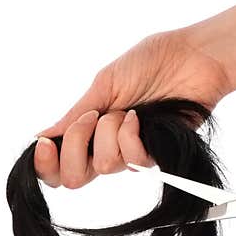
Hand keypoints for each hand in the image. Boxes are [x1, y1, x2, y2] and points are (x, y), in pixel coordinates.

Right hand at [34, 29, 230, 188]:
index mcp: (88, 131)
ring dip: (109, 132)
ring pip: (103, 166)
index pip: (59, 166)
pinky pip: (131, 160)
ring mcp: (129, 153)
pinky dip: (130, 135)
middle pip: (74, 178)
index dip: (46, 164)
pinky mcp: (154, 156)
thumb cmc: (151, 63)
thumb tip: (43, 134)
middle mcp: (106, 147)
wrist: (193, 56)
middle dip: (74, 147)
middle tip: (90, 119)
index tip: (44, 144)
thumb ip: (74, 115)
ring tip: (127, 110)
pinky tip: (140, 118)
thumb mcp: (104, 85)